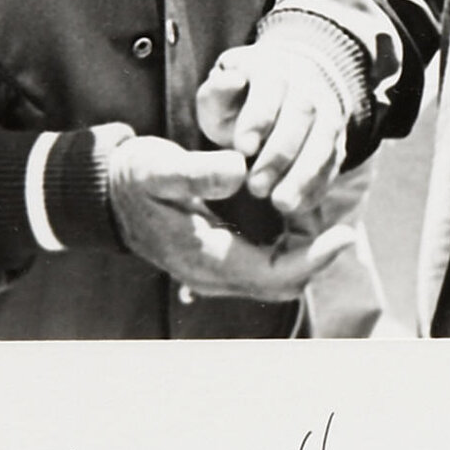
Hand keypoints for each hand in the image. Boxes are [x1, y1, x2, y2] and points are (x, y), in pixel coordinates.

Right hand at [103, 134, 353, 298]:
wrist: (106, 194)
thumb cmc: (133, 177)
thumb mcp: (157, 166)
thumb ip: (196, 171)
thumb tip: (240, 172)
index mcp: (202, 257)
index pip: (273, 273)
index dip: (314, 258)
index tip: (343, 233)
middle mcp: (211, 276)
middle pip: (281, 284)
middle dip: (316, 258)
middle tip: (342, 228)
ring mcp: (213, 274)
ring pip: (276, 279)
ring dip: (305, 255)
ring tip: (326, 221)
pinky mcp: (217, 264)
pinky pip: (265, 268)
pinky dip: (290, 251)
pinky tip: (298, 220)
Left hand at [196, 43, 354, 223]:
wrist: (280, 98)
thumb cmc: (239, 102)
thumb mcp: (221, 95)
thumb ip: (218, 92)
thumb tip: (232, 80)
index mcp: (273, 68)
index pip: (271, 87)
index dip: (259, 118)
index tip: (243, 149)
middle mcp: (307, 86)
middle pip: (303, 113)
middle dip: (280, 153)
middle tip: (255, 187)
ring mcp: (328, 112)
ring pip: (325, 139)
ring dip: (304, 174)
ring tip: (281, 204)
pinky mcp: (338, 140)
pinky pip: (335, 162)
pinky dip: (318, 185)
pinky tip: (298, 205)